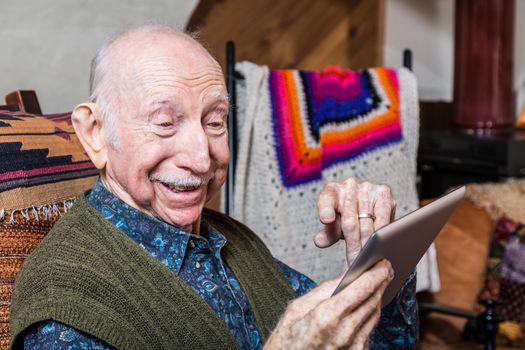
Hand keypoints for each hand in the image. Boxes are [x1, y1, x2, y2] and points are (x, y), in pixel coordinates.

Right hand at [265, 260, 393, 349]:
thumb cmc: (286, 341)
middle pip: (372, 301)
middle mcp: (344, 333)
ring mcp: (353, 347)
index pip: (361, 289)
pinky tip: (369, 305)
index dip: (376, 274)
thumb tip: (346, 275)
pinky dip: (370, 315)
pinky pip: (369, 330)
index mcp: (327, 317)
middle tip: (386, 269)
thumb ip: (324, 291)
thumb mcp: (297, 309)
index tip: (382, 263)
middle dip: (380, 283)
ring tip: (379, 284)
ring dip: (377, 297)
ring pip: (374, 315)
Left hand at [315, 178, 395, 265]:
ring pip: (368, 220)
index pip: (326, 200)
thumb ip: (328, 233)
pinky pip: (383, 217)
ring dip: (368, 242)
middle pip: (350, 219)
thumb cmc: (346, 215)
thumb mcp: (334, 225)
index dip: (326, 210)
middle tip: (354, 260)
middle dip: (353, 243)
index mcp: (331, 191)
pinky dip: (382, 232)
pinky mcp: (384, 192)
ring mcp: (367, 187)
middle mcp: (348, 185)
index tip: (326, 220)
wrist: (364, 202)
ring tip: (366, 257)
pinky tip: (380, 244)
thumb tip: (320, 241)